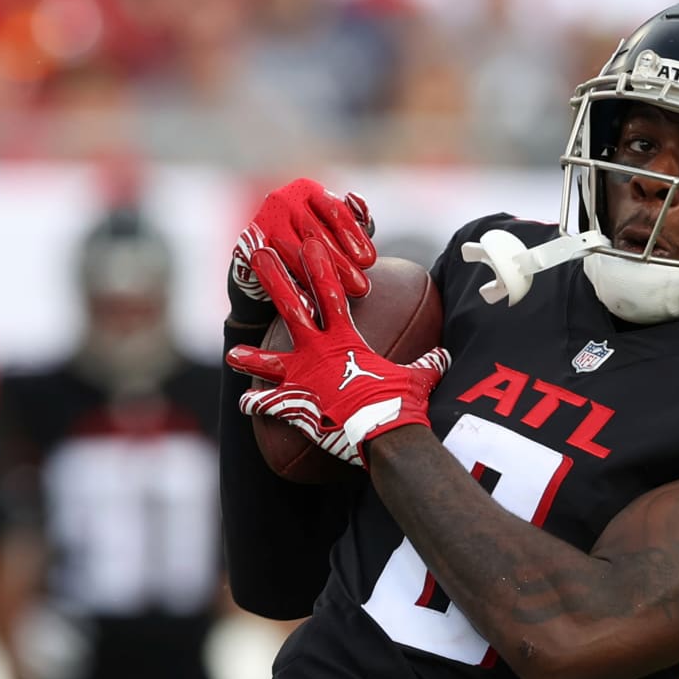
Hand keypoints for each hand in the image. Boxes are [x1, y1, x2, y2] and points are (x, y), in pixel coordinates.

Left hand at [227, 239, 450, 466]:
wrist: (383, 435)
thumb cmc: (401, 403)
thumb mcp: (420, 378)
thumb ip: (428, 363)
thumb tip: (445, 356)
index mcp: (346, 340)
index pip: (331, 294)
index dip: (320, 268)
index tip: (310, 244)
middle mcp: (318, 353)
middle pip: (291, 310)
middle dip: (274, 281)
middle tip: (258, 257)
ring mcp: (301, 378)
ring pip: (268, 362)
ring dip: (250, 357)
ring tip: (233, 353)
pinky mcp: (293, 406)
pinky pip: (267, 404)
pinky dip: (256, 404)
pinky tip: (245, 404)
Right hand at [228, 178, 377, 324]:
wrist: (272, 266)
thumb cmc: (314, 246)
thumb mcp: (337, 232)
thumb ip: (355, 222)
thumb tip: (360, 206)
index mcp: (308, 190)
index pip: (335, 210)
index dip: (354, 236)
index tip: (369, 261)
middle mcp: (282, 199)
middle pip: (316, 234)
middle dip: (341, 263)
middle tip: (361, 287)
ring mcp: (263, 221)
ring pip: (295, 252)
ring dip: (318, 277)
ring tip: (340, 297)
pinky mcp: (247, 246)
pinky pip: (274, 267)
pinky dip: (293, 287)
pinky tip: (310, 304)